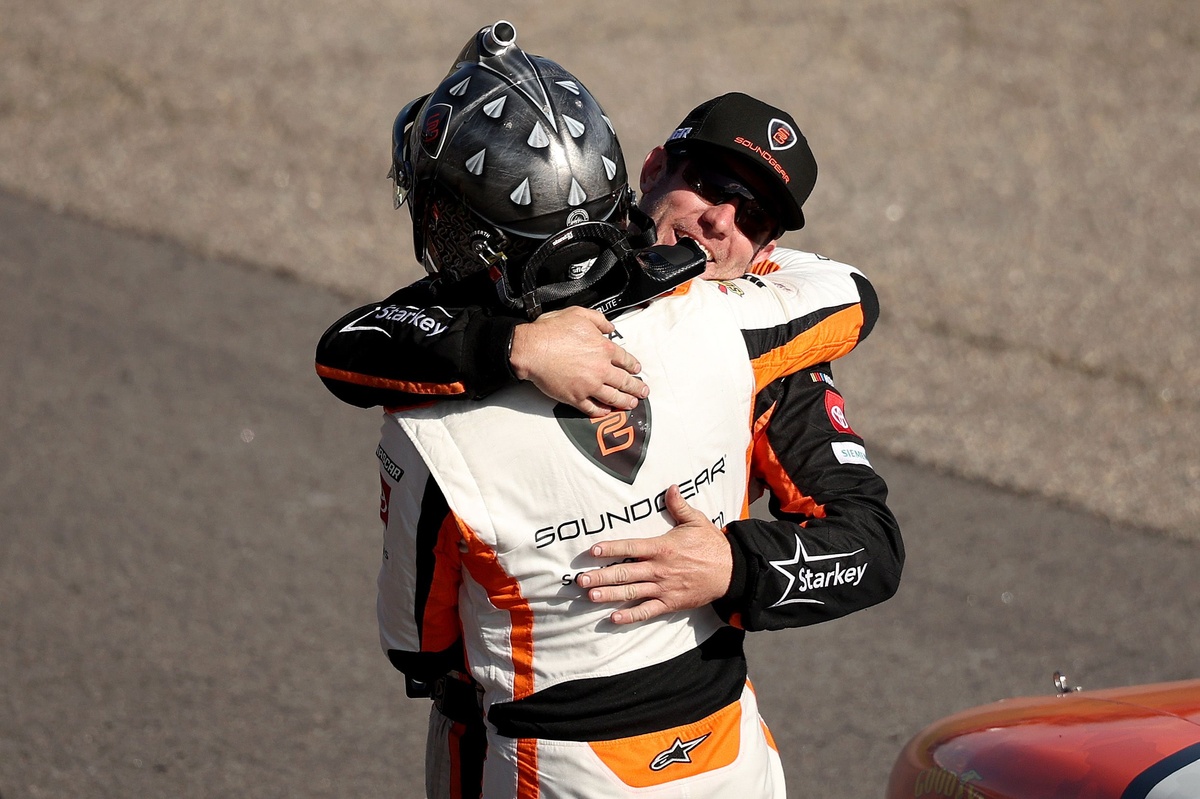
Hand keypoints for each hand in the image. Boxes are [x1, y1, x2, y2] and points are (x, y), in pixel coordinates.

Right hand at [509, 307, 647, 416]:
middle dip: (636, 387)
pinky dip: (602, 411)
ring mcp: (589, 386)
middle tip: (643, 392)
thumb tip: (610, 327)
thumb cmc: (550, 331)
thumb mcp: (578, 314)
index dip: (633, 366)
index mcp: (603, 348)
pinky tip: (607, 411)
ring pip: (613, 397)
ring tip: (632, 404)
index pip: (625, 359)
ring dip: (625, 402)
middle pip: (625, 381)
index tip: (637, 370)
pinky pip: (593, 408)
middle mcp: (600, 369)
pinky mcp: (575, 397)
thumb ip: (599, 320)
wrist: (531, 349)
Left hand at [576, 485, 732, 623]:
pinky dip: (630, 615)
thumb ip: (679, 506)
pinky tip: (614, 617)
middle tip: (581, 580)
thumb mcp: (696, 521)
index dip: (611, 549)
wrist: (732, 571)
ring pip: (632, 592)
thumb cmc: (711, 545)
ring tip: (591, 596)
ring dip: (610, 594)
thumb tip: (670, 487)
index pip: (631, 547)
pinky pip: (647, 610)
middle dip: (601, 576)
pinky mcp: (670, 603)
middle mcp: (659, 569)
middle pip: (625, 572)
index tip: (593, 551)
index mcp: (662, 547)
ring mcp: (664, 588)